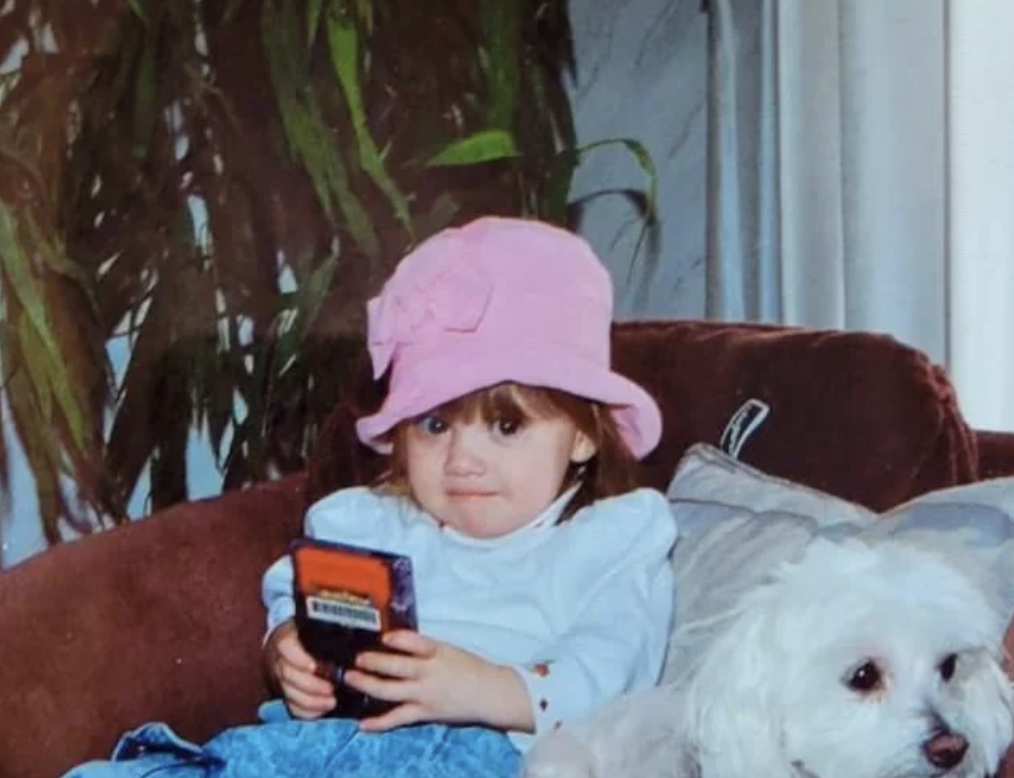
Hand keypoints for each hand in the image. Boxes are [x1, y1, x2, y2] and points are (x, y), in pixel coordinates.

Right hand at [264, 620, 336, 718]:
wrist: (289, 644)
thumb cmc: (308, 635)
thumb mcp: (313, 629)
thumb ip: (327, 634)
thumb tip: (349, 643)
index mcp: (286, 639)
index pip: (287, 647)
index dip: (299, 659)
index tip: (314, 667)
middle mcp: (279, 659)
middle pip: (288, 674)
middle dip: (311, 685)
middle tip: (331, 689)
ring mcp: (279, 678)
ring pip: (289, 693)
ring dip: (311, 701)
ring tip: (331, 702)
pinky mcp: (283, 693)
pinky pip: (290, 706)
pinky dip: (306, 711)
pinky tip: (321, 710)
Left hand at [344, 630, 534, 732]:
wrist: (490, 693)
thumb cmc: (469, 668)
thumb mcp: (449, 650)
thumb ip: (424, 648)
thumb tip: (397, 643)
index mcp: (437, 652)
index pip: (413, 642)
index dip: (396, 639)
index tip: (383, 637)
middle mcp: (429, 672)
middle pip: (395, 666)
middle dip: (372, 662)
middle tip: (357, 659)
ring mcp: (425, 694)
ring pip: (390, 690)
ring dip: (367, 685)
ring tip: (351, 678)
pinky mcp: (425, 712)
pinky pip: (398, 718)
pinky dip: (379, 722)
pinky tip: (362, 724)